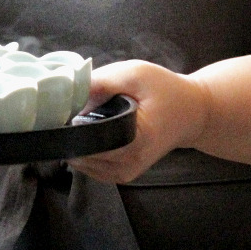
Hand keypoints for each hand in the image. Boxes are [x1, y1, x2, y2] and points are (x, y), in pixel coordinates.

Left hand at [67, 60, 211, 183]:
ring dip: (74, 142)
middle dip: (68, 133)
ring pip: (81, 163)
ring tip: (80, 118)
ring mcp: (125, 173)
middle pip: (80, 153)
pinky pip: (90, 167)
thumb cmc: (166, 90)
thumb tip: (69, 91)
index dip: (66, 127)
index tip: (58, 111)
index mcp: (135, 139)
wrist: (192, 113)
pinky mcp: (122, 175)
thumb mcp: (136, 74)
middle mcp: (129, 163)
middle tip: (66, 111)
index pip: (85, 142)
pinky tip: (89, 131)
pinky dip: (83, 150)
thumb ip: (102, 81)